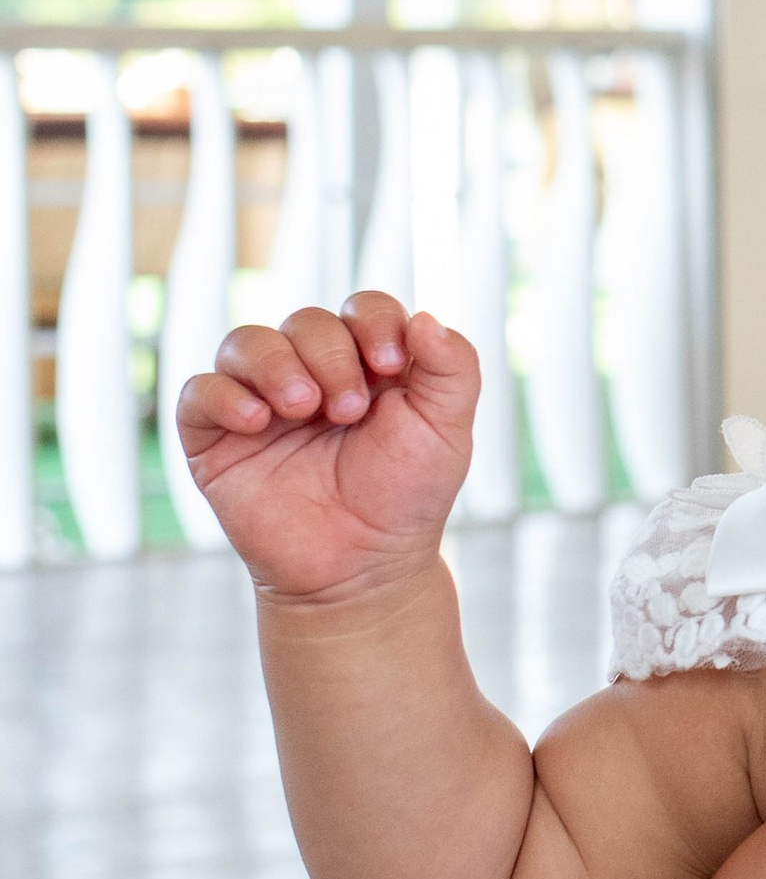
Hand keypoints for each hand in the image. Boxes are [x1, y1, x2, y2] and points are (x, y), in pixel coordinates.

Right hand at [176, 296, 480, 602]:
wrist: (360, 569)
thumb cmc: (405, 499)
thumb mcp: (447, 432)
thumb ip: (453, 368)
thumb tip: (424, 314)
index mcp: (367, 364)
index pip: (361, 309)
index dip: (373, 321)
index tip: (388, 364)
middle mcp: (310, 373)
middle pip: (306, 321)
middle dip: (330, 355)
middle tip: (348, 410)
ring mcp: (260, 401)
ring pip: (248, 343)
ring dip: (275, 365)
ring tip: (302, 408)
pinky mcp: (217, 437)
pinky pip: (200, 392)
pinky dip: (225, 395)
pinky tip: (256, 422)